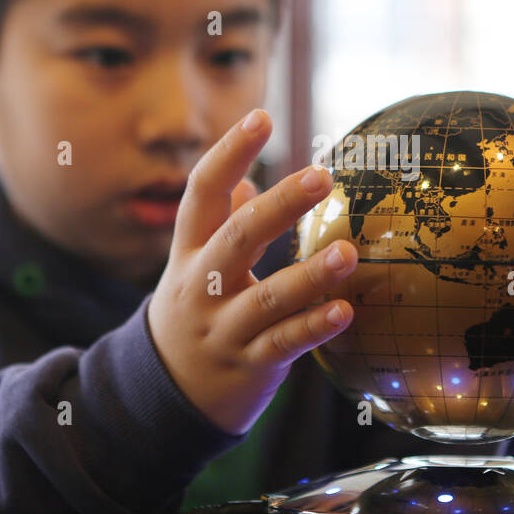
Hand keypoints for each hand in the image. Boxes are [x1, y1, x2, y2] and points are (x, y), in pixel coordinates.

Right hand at [147, 109, 357, 434]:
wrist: (163, 396)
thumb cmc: (195, 314)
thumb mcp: (195, 267)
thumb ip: (221, 224)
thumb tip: (246, 181)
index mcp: (189, 251)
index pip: (203, 192)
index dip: (230, 153)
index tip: (262, 117)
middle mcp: (201, 285)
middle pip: (238, 237)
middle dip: (279, 205)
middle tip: (323, 175)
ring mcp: (223, 327)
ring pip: (267, 297)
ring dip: (310, 274)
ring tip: (349, 252)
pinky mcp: (248, 365)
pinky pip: (284, 344)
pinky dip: (313, 327)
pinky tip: (345, 311)